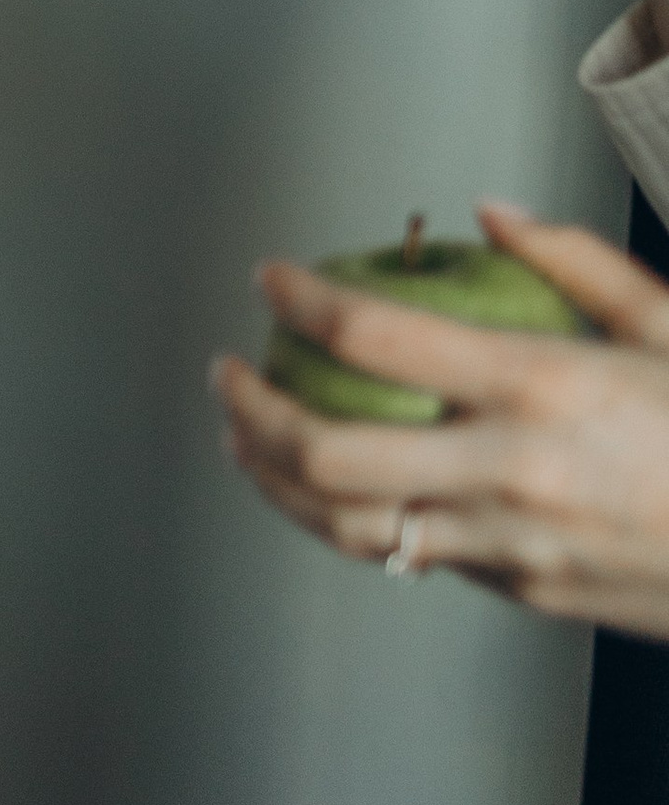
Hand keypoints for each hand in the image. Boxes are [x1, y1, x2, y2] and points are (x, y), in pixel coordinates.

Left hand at [213, 204, 668, 637]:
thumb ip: (576, 261)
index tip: (271, 277)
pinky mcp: (525, 593)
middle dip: (252, 409)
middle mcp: (510, 471)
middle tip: (227, 372)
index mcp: (542, 387)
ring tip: (244, 442)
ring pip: (349, 529)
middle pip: (327, 454)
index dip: (302, 299)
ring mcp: (512, 545)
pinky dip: (358, 524)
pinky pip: (417, 558)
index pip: (374, 335)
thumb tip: (492, 211)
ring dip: (277, 484)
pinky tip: (339, 493)